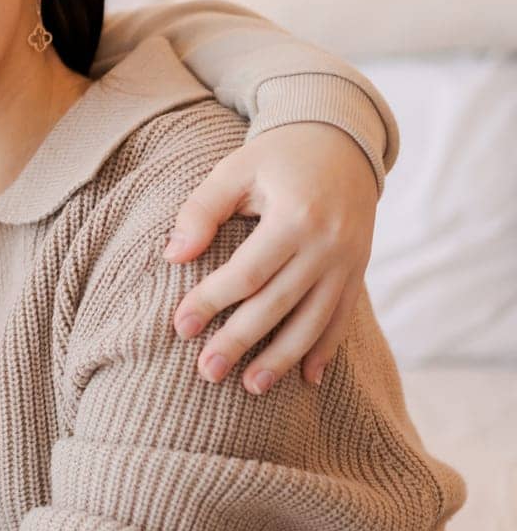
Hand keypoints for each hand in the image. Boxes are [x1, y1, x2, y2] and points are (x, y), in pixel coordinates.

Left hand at [163, 122, 378, 393]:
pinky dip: (326, 350)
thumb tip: (173, 255)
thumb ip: (202, 210)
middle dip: (241, 342)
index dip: (212, 301)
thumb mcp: (235, 169)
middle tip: (207, 372)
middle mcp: (328, 245)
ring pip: (314, 321)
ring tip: (251, 387)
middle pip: (278, 304)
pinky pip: (342, 319)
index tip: (181, 327)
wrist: (342, 143)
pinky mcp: (358, 272)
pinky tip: (307, 379)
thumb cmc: (278, 156)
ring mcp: (349, 263)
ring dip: (283, 358)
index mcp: (296, 217)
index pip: (248, 273)